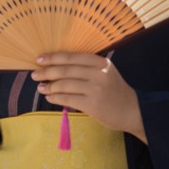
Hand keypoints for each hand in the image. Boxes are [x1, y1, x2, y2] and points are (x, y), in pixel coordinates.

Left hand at [31, 52, 147, 143]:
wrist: (133, 111)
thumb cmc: (115, 91)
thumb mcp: (105, 72)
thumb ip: (86, 67)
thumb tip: (56, 66)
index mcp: (100, 62)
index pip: (71, 57)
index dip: (53, 57)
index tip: (39, 59)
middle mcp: (98, 73)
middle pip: (65, 70)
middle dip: (47, 72)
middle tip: (34, 75)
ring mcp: (95, 89)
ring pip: (65, 85)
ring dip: (49, 86)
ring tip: (41, 88)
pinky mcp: (92, 105)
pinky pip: (68, 99)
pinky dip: (56, 97)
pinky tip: (50, 96)